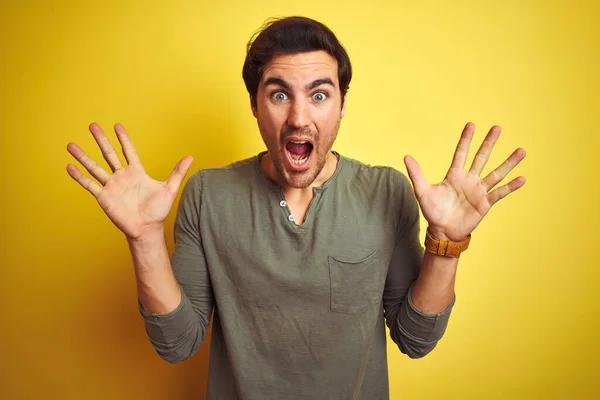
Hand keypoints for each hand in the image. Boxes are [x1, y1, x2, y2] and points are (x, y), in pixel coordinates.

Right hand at [66, 123, 193, 239]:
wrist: (147, 229)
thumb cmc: (158, 211)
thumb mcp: (169, 189)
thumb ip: (177, 172)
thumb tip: (190, 157)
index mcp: (137, 172)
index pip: (128, 151)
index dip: (123, 138)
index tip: (117, 125)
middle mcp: (122, 176)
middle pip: (109, 154)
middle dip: (101, 140)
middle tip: (92, 125)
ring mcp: (111, 186)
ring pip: (94, 167)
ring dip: (83, 156)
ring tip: (71, 145)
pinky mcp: (104, 197)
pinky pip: (89, 184)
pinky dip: (79, 176)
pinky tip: (69, 166)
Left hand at [404, 122, 525, 241]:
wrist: (443, 231)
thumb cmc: (433, 211)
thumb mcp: (423, 191)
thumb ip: (416, 174)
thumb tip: (406, 156)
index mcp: (454, 175)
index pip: (461, 152)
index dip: (466, 139)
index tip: (471, 124)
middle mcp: (469, 180)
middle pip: (481, 157)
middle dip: (489, 143)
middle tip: (497, 127)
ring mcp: (479, 191)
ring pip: (496, 173)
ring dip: (508, 162)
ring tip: (521, 150)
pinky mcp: (485, 203)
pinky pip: (500, 193)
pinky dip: (511, 186)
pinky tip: (522, 178)